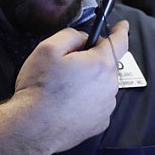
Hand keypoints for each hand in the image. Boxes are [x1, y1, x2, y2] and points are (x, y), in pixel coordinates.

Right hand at [13, 19, 128, 153]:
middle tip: (67, 65)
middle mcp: (110, 86)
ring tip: (64, 89)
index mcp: (101, 64)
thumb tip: (83, 39)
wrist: (33, 127)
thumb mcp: (48, 48)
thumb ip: (72, 35)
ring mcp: (106, 107)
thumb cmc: (39, 88)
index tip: (122, 26)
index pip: (120, 41)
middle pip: (107, 64)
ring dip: (89, 81)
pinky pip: (97, 104)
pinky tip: (68, 103)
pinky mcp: (100, 123)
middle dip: (92, 60)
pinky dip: (87, 100)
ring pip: (102, 85)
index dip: (121, 30)